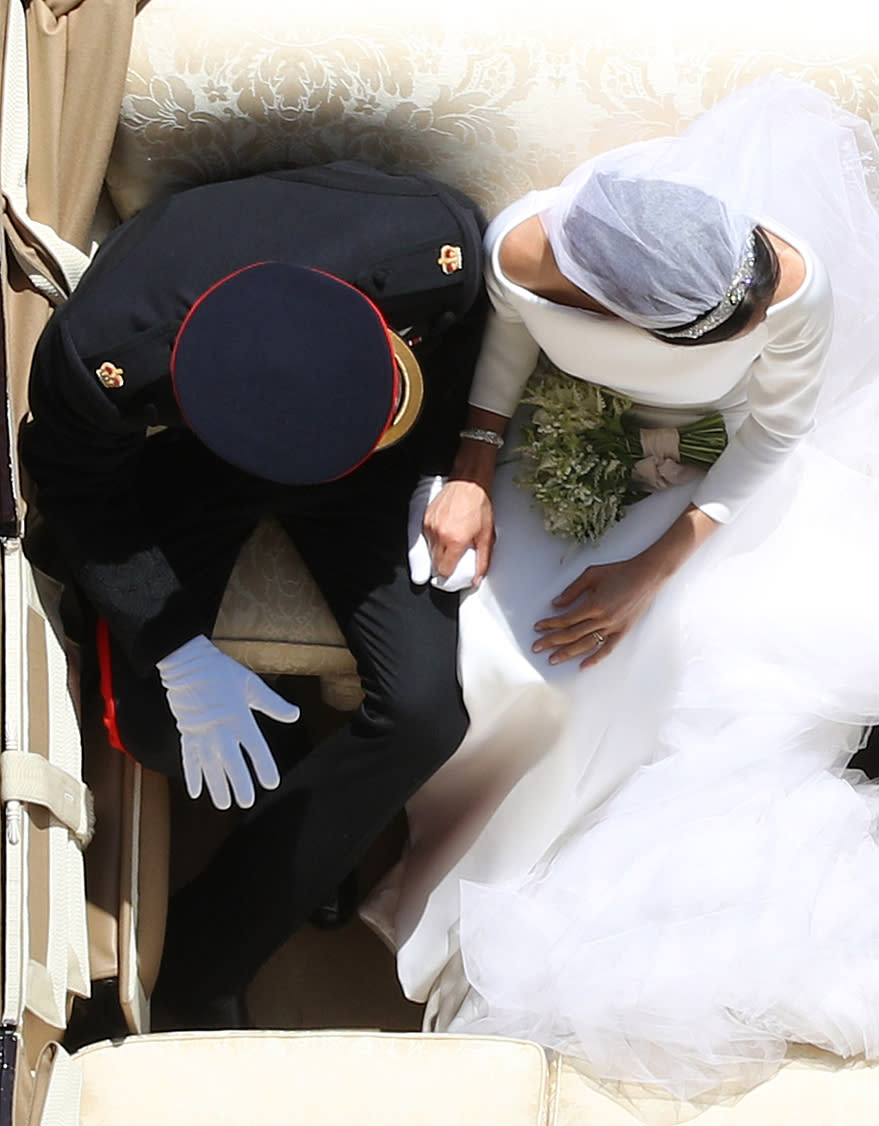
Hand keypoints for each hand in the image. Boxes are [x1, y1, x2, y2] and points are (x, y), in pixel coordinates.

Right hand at [157, 635, 299, 808]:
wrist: (187, 663)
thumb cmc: (223, 672)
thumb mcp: (252, 685)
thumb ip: (274, 704)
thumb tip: (295, 715)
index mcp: (240, 718)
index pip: (256, 749)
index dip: (264, 767)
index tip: (271, 783)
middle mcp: (221, 730)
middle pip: (232, 764)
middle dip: (239, 785)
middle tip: (246, 802)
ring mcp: (201, 733)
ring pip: (209, 767)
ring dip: (216, 787)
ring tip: (223, 804)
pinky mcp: (186, 733)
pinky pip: (188, 759)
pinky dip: (192, 776)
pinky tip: (196, 792)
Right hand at [408, 476, 477, 590]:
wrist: (469, 483)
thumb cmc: (479, 505)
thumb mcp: (487, 535)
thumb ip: (482, 560)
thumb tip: (477, 578)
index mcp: (455, 541)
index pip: (444, 570)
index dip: (449, 575)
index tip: (454, 573)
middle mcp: (440, 534)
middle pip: (435, 563)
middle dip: (444, 564)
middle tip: (455, 558)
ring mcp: (430, 525)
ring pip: (430, 550)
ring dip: (439, 551)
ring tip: (452, 541)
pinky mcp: (426, 518)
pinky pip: (427, 536)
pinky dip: (435, 538)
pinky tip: (446, 531)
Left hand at [531, 554, 663, 668]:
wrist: (648, 575)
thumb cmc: (620, 571)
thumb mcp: (592, 574)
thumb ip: (573, 590)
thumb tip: (556, 604)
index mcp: (594, 604)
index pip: (566, 619)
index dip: (550, 624)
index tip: (538, 628)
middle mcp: (603, 619)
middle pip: (572, 634)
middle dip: (552, 641)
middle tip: (536, 648)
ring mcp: (614, 627)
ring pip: (586, 644)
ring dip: (568, 653)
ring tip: (552, 659)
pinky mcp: (623, 631)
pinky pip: (607, 649)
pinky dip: (595, 658)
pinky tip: (582, 666)